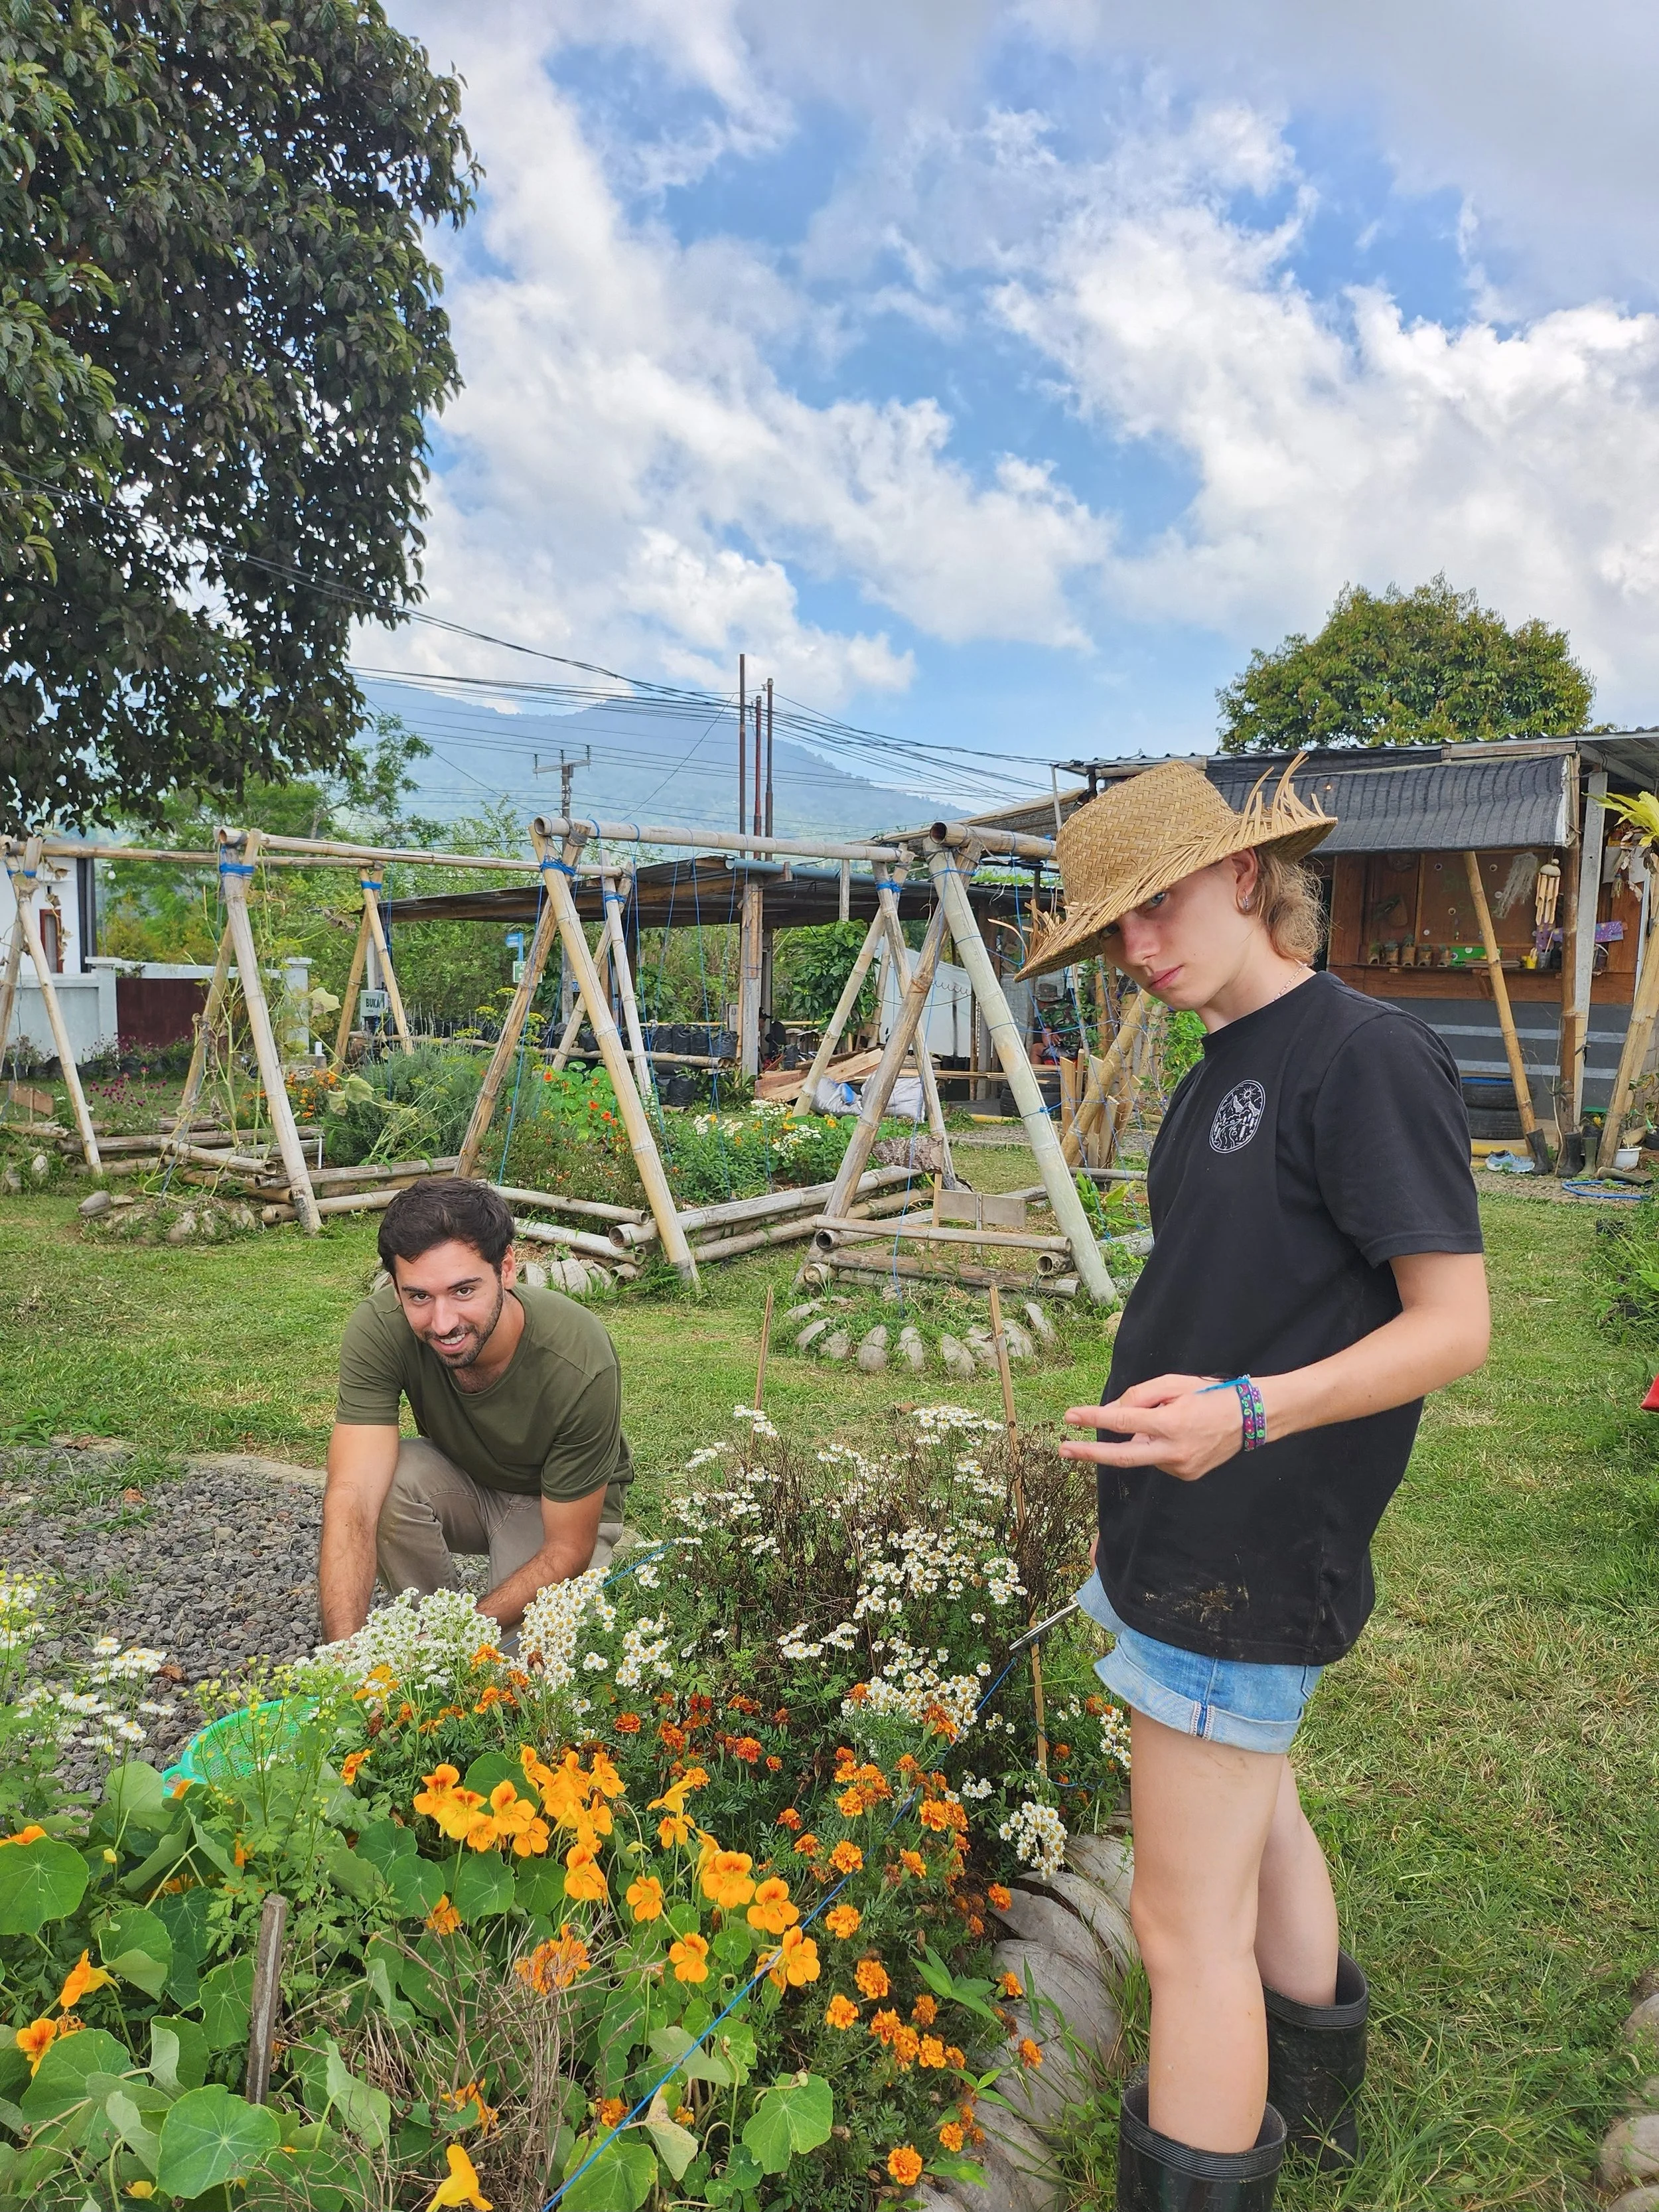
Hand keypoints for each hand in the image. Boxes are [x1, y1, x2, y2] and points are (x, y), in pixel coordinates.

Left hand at [1061, 1374, 1245, 1482]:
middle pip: (1122, 1457)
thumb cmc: (1211, 1394)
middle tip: (1063, 1449)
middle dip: (1089, 1454)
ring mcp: (1181, 1468)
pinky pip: (1157, 1460)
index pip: (1123, 1422)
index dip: (1094, 1419)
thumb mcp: (1175, 1384)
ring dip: (1140, 1439)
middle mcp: (1174, 1451)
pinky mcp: (1186, 1475)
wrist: (1251, 1418)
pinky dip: (1156, 1446)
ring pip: (1143, 1453)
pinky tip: (1176, 1435)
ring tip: (1168, 1420)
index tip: (1071, 1416)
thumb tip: (1111, 1412)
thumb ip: (1140, 1396)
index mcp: (1172, 1423)